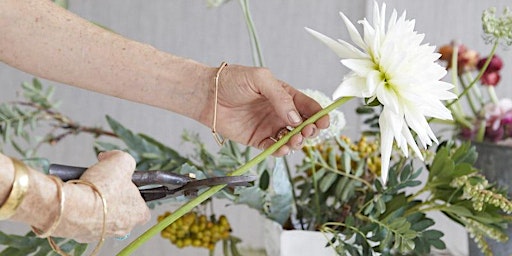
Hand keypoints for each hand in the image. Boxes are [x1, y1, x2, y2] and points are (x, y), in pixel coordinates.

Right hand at [52, 150, 149, 241]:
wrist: (72, 206)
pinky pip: (85, 222)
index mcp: (138, 213)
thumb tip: (110, 157)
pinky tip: (78, 200)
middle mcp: (124, 227)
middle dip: (113, 197)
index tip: (123, 184)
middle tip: (103, 185)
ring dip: (96, 204)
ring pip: (103, 217)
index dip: (133, 193)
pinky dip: (82, 211)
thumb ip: (123, 158)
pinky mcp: (84, 236)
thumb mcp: (121, 161)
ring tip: (88, 191)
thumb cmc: (101, 188)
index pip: (142, 206)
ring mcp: (104, 234)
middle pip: (122, 211)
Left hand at [209, 65, 329, 155]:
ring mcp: (269, 126)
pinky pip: (274, 148)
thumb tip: (296, 118)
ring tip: (294, 140)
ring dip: (297, 142)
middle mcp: (280, 112)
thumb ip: (280, 96)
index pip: (308, 106)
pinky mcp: (257, 139)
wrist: (207, 94)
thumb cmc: (232, 81)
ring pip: (291, 139)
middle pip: (304, 125)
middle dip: (310, 130)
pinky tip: (282, 148)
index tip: (325, 122)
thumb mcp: (260, 79)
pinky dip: (281, 151)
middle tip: (307, 131)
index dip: (320, 115)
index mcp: (285, 95)